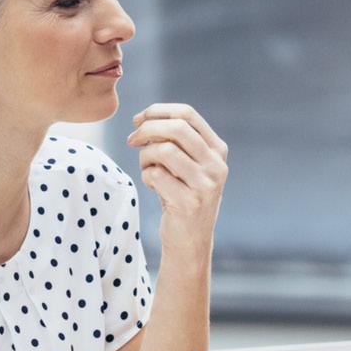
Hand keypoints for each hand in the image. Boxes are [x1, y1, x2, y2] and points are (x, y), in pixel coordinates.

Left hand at [127, 103, 229, 250]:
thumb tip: (142, 120)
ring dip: (145, 156)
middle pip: (176, 128)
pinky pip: (156, 175)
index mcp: (218, 150)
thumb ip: (174, 141)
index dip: (157, 111)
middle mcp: (217, 165)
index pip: (187, 114)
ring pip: (164, 150)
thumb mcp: (187, 164)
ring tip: (147, 168)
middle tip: (132, 140)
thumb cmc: (182, 194)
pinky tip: (151, 186)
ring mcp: (206, 185)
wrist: (190, 239)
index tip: (138, 120)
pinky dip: (146, 176)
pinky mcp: (189, 203)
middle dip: (147, 129)